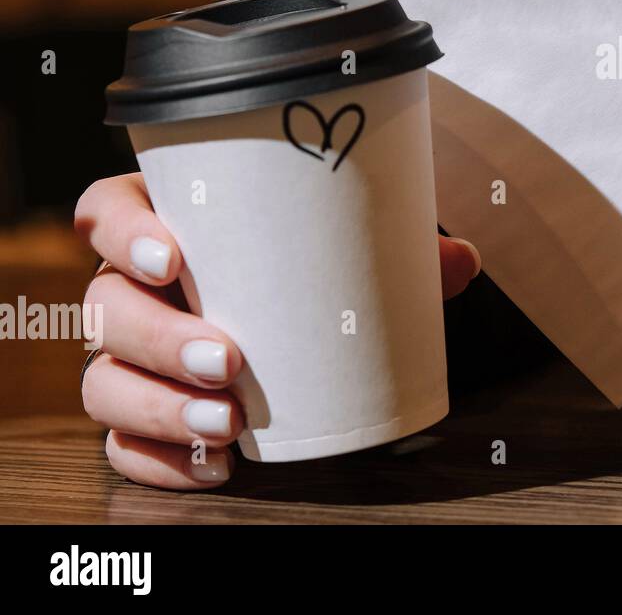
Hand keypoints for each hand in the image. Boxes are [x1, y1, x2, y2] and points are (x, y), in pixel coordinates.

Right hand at [73, 173, 479, 489]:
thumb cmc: (307, 273)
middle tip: (230, 360)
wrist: (298, 329)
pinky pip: (119, 444)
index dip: (123, 230)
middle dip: (161, 339)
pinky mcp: (135, 415)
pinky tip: (215, 466)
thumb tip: (462, 261)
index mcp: (168, 225)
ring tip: (228, 424)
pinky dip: (160, 460)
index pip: (106, 211)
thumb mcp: (347, 252)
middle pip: (104, 306)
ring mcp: (126, 357)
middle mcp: (131, 289)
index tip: (173, 256)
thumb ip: (401, 251)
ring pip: (103, 381)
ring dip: (159, 407)